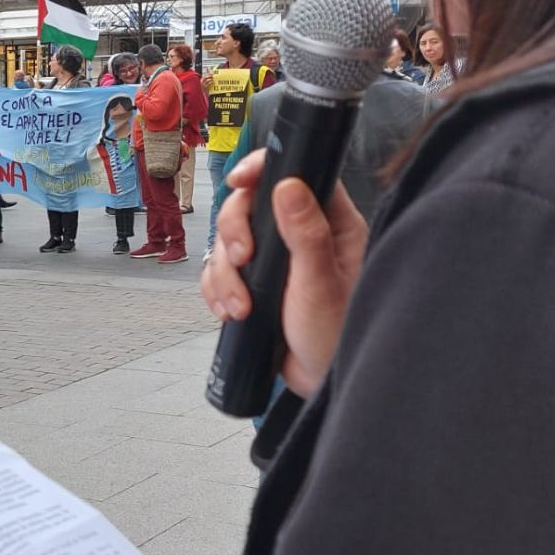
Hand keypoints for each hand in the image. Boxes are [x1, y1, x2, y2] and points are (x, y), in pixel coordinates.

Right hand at [200, 149, 369, 397]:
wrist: (322, 385)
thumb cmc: (338, 336)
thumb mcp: (321, 284)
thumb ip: (307, 234)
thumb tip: (288, 185)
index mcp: (330, 224)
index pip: (295, 174)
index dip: (262, 169)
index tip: (239, 182)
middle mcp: (300, 235)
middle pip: (249, 206)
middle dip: (234, 233)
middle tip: (242, 260)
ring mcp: (275, 260)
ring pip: (228, 241)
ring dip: (224, 274)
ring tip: (240, 307)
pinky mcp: (254, 284)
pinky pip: (219, 272)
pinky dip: (216, 291)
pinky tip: (231, 313)